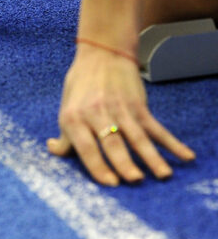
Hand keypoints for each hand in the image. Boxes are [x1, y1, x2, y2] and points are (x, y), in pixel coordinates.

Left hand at [48, 45, 195, 185]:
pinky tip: (185, 156)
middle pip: (112, 142)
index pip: (86, 147)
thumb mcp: (66, 108)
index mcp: (74, 117)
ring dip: (151, 156)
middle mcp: (97, 113)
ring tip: (162, 174)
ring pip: (137, 137)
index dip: (97, 166)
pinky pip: (156, 127)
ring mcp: (120, 109)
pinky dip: (171, 143)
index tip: (110, 183)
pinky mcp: (138, 105)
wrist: (102, 54)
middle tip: (134, 180)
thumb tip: (54, 150)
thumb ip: (65, 134)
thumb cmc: (80, 85)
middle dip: (124, 162)